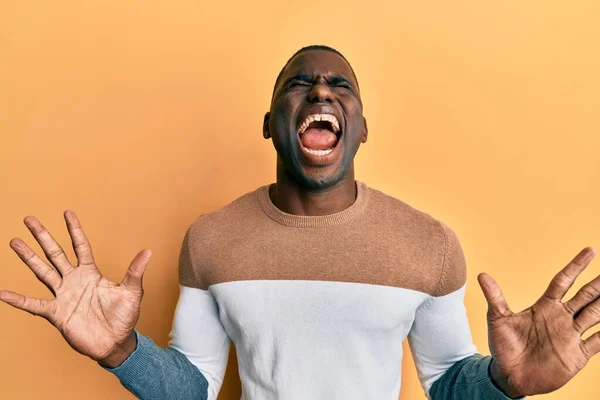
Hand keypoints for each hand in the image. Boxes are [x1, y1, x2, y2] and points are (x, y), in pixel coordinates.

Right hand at [0, 210, 151, 367]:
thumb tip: (148, 251)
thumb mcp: (132, 291)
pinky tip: (2, 293)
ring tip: (15, 242)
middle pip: (55, 254)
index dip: (74, 230)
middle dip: (43, 236)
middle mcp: (74, 281)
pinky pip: (34, 304)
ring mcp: (63, 295)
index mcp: (91, 273)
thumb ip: (135, 271)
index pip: (80, 246)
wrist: (116, 342)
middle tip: (29, 219)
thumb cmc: (124, 317)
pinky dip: (18, 300)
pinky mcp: (57, 313)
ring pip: (43, 272)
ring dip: (29, 257)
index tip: (67, 212)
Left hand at [477, 247, 599, 396]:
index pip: (564, 281)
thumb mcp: (497, 320)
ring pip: (596, 313)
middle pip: (586, 295)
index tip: (590, 251)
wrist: (509, 375)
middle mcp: (561, 318)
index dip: (576, 266)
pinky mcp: (577, 355)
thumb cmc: (503, 346)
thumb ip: (495, 297)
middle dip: (599, 283)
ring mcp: (571, 335)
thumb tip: (482, 275)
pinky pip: (598, 341)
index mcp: (544, 306)